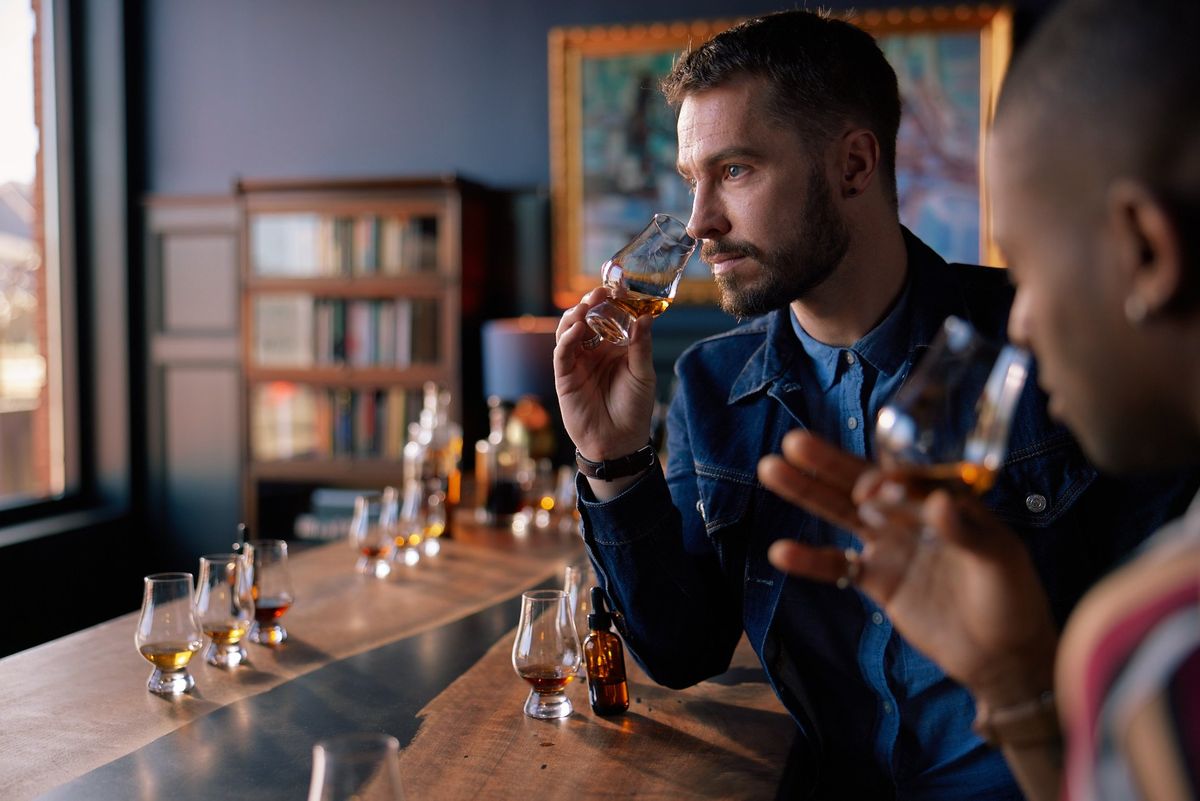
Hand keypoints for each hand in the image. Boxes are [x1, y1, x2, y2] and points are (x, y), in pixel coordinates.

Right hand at [553, 288, 655, 462]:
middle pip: (586, 319)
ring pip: (569, 331)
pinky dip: (567, 338)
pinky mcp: (564, 377)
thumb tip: (645, 317)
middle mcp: (594, 351)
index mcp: (614, 347)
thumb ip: (641, 346)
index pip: (608, 318)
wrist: (620, 442)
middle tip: (599, 293)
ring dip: (575, 316)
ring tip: (586, 307)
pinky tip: (578, 329)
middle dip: (590, 303)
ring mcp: (577, 363)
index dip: (610, 302)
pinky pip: (562, 353)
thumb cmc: (634, 409)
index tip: (617, 286)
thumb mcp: (643, 374)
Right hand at [758, 431, 1057, 707]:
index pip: (905, 476)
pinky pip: (837, 565)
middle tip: (792, 442)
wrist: (1003, 658)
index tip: (866, 487)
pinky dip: (810, 559)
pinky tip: (780, 551)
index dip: (882, 477)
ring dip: (806, 493)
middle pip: (862, 484)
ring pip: (842, 514)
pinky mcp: (877, 580)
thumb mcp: (1000, 560)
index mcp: (944, 500)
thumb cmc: (1013, 600)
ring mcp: (891, 546)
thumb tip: (939, 501)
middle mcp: (912, 516)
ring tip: (771, 470)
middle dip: (826, 464)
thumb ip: (966, 530)